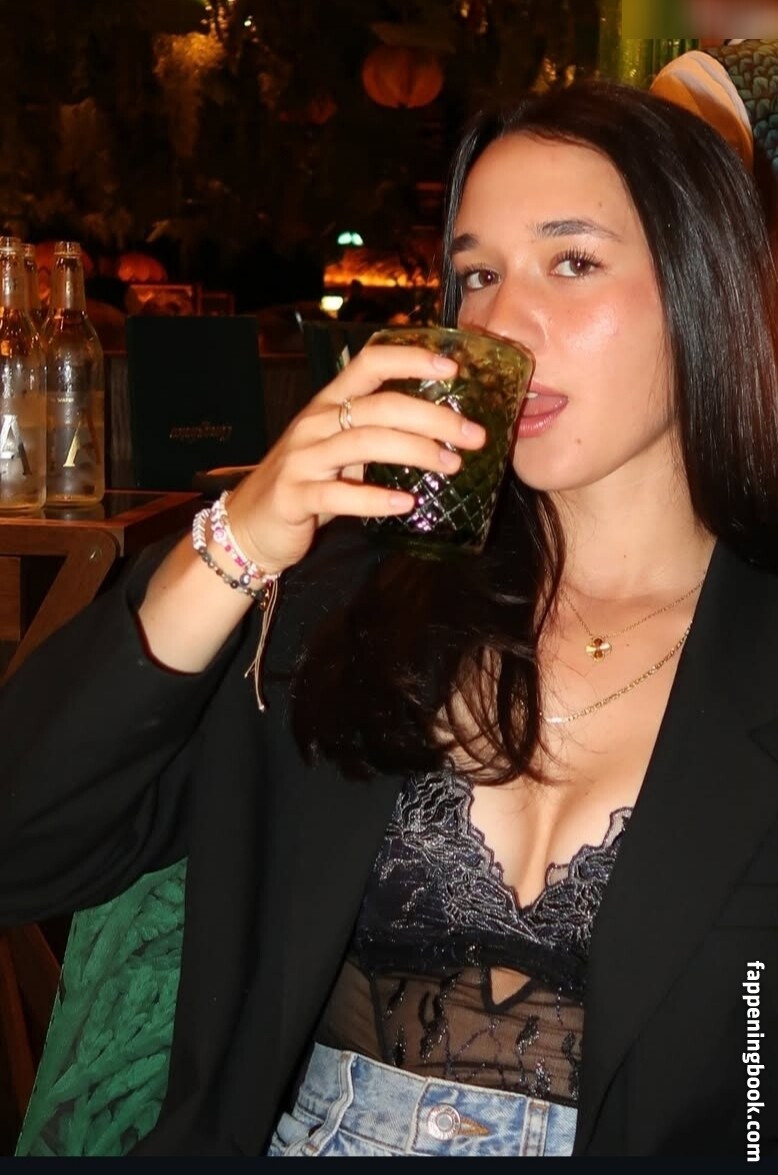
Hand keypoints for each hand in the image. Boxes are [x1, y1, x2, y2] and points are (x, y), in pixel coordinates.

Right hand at [224, 343, 486, 575]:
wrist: (250, 526)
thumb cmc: (306, 484)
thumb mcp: (339, 450)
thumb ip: (378, 435)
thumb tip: (443, 431)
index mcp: (329, 405)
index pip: (370, 364)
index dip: (411, 359)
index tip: (453, 368)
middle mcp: (315, 424)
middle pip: (380, 406)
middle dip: (433, 418)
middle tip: (473, 436)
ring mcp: (303, 459)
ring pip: (365, 443)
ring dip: (415, 452)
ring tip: (451, 465)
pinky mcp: (295, 496)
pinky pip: (339, 495)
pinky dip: (376, 499)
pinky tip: (406, 504)